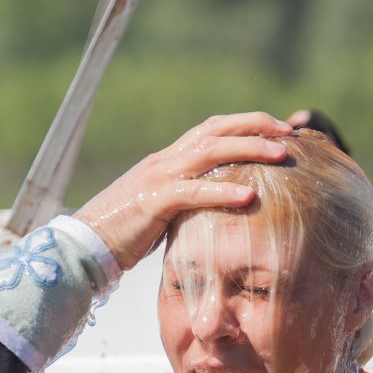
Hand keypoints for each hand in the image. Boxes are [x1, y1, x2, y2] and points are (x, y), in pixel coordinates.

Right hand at [74, 112, 294, 270]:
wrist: (83, 247)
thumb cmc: (122, 236)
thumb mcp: (159, 213)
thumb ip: (184, 203)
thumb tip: (212, 212)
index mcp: (167, 161)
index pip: (212, 130)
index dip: (245, 125)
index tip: (277, 130)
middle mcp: (165, 161)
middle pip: (216, 129)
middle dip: (256, 126)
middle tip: (289, 133)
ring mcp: (158, 178)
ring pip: (210, 151)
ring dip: (249, 149)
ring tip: (281, 155)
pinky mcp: (152, 202)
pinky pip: (193, 192)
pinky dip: (222, 192)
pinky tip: (249, 196)